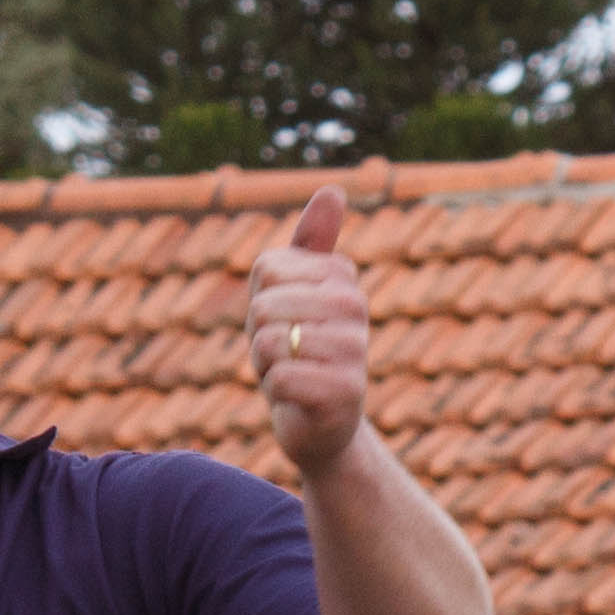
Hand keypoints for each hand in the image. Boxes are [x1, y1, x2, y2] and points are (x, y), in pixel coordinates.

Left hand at [247, 185, 368, 474]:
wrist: (322, 423)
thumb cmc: (300, 352)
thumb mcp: (295, 293)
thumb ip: (310, 243)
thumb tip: (333, 191)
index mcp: (339, 275)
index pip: (266, 270)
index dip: (260, 302)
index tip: (283, 321)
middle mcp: (354, 305)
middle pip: (264, 304)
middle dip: (261, 336)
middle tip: (285, 354)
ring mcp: (354, 348)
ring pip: (270, 341)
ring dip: (267, 366)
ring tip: (292, 373)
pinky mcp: (345, 390)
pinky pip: (281, 378)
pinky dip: (276, 393)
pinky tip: (298, 398)